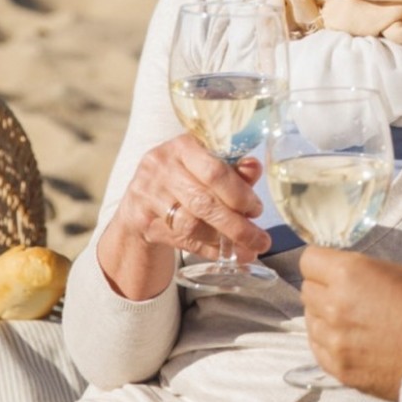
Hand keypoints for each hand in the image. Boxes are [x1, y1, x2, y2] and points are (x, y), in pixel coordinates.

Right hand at [97, 134, 271, 298]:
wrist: (140, 199)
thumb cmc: (184, 178)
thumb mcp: (206, 166)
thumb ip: (232, 170)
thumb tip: (255, 169)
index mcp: (182, 146)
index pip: (214, 171)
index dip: (240, 194)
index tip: (257, 210)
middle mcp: (161, 168)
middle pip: (203, 201)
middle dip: (236, 224)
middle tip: (260, 239)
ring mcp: (148, 195)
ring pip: (191, 225)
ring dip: (224, 241)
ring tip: (248, 251)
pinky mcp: (142, 221)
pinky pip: (181, 240)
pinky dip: (208, 249)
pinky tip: (226, 254)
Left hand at [298, 249, 401, 401]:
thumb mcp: (396, 271)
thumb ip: (359, 272)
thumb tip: (338, 275)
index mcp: (349, 274)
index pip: (308, 261)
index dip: (321, 263)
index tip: (331, 269)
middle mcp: (334, 305)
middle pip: (307, 290)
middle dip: (323, 289)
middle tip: (348, 295)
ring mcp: (334, 340)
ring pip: (310, 320)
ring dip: (325, 317)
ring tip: (353, 321)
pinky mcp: (339, 368)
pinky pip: (317, 348)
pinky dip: (329, 342)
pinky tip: (352, 340)